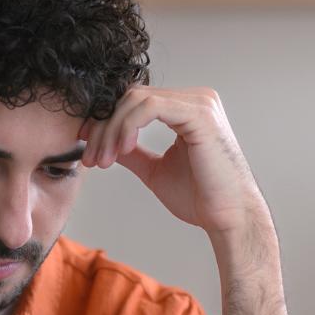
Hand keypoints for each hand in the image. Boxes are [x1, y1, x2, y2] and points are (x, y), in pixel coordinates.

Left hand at [78, 87, 268, 237]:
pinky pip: (150, 107)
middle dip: (104, 127)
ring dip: (112, 130)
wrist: (226, 217)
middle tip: (91, 159)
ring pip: (136, 100)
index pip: (135, 101)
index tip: (87, 146)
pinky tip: (122, 150)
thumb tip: (105, 143)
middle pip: (131, 97)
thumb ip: (133, 152)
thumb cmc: (200, 197)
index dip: (106, 120)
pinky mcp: (200, 114)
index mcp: (186, 108)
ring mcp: (200, 103)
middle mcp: (195, 99)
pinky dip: (127, 127)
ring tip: (104, 160)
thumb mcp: (155, 170)